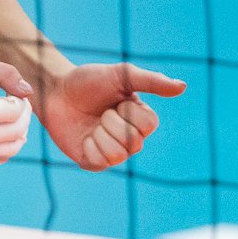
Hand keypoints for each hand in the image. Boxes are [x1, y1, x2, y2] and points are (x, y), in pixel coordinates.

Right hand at [0, 57, 34, 170]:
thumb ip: (5, 73)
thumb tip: (28, 92)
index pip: (11, 112)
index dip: (20, 101)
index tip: (14, 94)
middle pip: (13, 132)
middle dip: (24, 117)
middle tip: (20, 106)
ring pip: (8, 150)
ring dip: (19, 133)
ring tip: (15, 119)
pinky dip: (6, 146)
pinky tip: (3, 131)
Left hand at [36, 63, 185, 171]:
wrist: (55, 91)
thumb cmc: (89, 80)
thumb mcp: (122, 75)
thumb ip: (151, 81)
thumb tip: (182, 86)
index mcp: (140, 117)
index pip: (148, 126)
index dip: (129, 112)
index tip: (116, 100)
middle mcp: (130, 137)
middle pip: (134, 143)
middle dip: (112, 122)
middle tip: (101, 111)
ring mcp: (112, 151)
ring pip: (118, 156)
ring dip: (100, 135)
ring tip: (92, 124)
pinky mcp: (93, 162)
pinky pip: (100, 164)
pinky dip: (89, 147)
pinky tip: (83, 136)